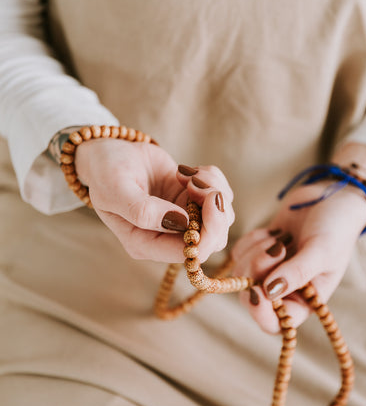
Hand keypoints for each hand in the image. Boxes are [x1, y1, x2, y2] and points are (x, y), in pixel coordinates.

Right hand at [75, 139, 233, 262]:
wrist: (110, 152)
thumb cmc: (105, 172)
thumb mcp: (115, 189)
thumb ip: (143, 211)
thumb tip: (182, 222)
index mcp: (145, 244)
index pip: (189, 253)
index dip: (209, 231)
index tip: (208, 198)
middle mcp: (167, 237)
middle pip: (213, 240)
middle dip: (216, 210)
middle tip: (198, 181)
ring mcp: (182, 219)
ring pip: (221, 218)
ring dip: (214, 189)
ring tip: (189, 173)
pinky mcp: (192, 201)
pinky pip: (219, 197)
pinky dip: (212, 179)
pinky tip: (188, 170)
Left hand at [231, 181, 365, 332]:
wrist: (331, 197)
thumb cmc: (336, 228)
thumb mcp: (322, 251)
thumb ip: (297, 272)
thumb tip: (269, 292)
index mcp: (305, 300)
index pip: (275, 323)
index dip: (260, 312)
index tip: (257, 290)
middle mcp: (284, 291)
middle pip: (251, 297)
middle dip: (256, 272)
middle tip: (276, 248)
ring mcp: (268, 271)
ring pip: (241, 273)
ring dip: (255, 253)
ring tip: (281, 237)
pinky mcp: (256, 252)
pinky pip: (238, 253)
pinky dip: (251, 240)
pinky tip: (273, 231)